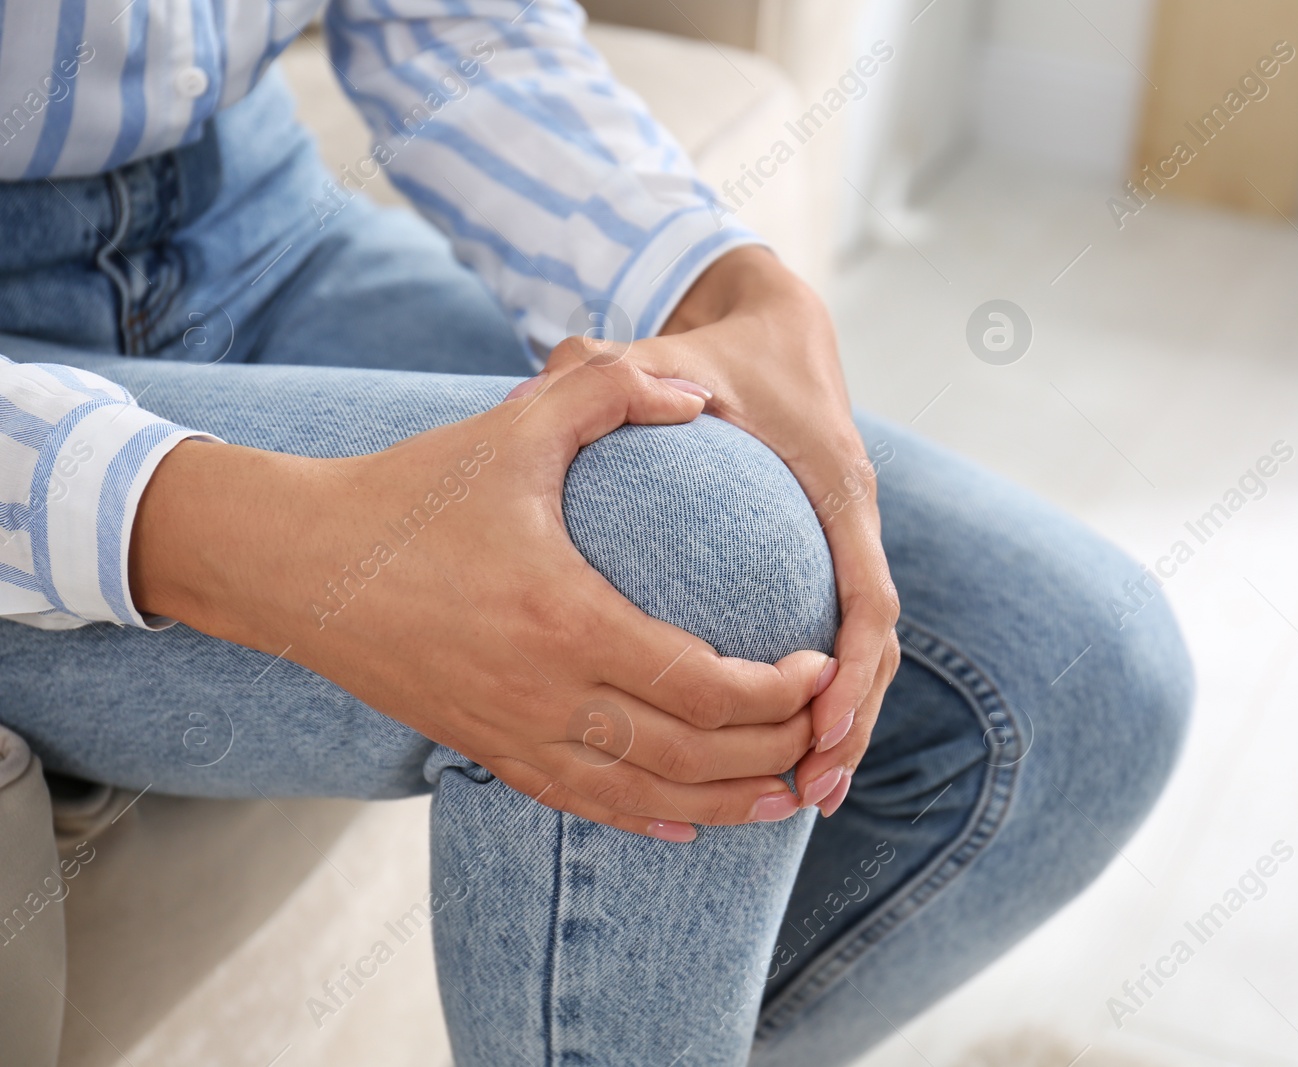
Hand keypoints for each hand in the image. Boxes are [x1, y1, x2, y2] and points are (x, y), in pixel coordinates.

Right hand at [129, 358, 836, 840]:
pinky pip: (580, 805)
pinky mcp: (484, 750)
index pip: (702, 685)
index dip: (777, 692)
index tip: (820, 668)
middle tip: (819, 727)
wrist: (295, 565)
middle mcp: (544, 694)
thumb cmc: (408, 493)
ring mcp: (512, 733)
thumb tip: (699, 394)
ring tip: (782, 793)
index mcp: (565, 618)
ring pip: (643, 798)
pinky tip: (684, 824)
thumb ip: (611, 389)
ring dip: (723, 804)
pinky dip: (644, 820)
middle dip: (770, 751)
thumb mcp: (514, 424)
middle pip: (689, 755)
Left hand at [545, 246, 900, 817]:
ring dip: (841, 726)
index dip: (852, 669)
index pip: (868, 594)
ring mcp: (845, 546)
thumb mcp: (682, 354)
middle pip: (878, 647)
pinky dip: (817, 699)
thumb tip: (574, 389)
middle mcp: (854, 523)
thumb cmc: (726, 350)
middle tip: (810, 793)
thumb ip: (626, 373)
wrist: (777, 323)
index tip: (818, 725)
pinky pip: (834, 642)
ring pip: (866, 656)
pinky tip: (775, 751)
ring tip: (800, 797)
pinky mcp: (824, 561)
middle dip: (852, 723)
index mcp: (837, 485)